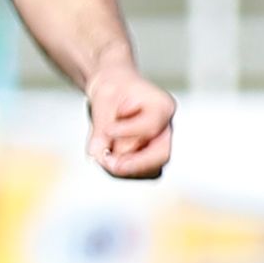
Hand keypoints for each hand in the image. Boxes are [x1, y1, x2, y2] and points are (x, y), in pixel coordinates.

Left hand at [84, 61, 174, 179]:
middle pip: (161, 155)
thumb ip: (100, 126)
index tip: (107, 130)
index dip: (128, 132)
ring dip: (126, 167)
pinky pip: (143, 173)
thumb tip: (97, 152)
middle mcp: (166, 128)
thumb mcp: (103, 100)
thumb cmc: (114, 89)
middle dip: (134, 162)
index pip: (151, 126)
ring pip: (152, 169)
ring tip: (104, 155)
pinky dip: (125, 171)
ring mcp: (160, 145)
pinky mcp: (150, 157)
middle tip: (108, 162)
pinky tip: (110, 158)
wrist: (115, 91)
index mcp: (162, 105)